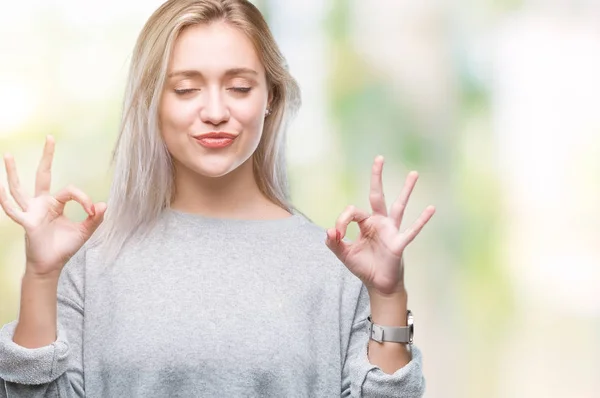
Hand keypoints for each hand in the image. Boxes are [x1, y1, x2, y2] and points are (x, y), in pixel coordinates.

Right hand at [0, 136, 106, 277]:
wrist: (52, 265)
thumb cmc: (64, 247)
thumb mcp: (84, 231)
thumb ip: (95, 219)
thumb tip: (104, 204)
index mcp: (56, 203)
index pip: (70, 190)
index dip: (83, 198)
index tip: (92, 210)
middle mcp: (42, 203)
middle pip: (42, 175)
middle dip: (47, 157)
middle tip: (50, 137)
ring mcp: (31, 211)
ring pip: (20, 188)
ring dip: (13, 172)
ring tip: (7, 155)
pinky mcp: (26, 222)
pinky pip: (13, 210)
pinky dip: (4, 199)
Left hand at [325, 156, 434, 295]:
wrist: (378, 284)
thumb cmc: (364, 267)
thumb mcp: (344, 255)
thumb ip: (334, 243)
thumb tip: (329, 231)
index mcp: (365, 223)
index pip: (352, 212)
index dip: (341, 221)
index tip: (337, 235)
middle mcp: (379, 222)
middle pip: (377, 195)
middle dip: (377, 177)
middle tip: (379, 158)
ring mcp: (391, 231)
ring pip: (399, 206)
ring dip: (406, 190)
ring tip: (413, 173)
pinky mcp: (399, 242)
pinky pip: (412, 229)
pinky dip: (421, 220)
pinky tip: (431, 208)